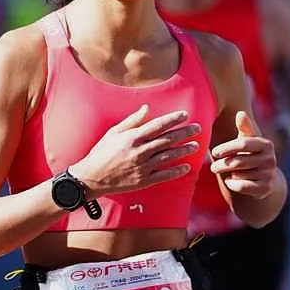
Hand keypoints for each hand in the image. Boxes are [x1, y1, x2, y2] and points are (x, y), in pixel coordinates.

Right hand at [74, 104, 201, 195]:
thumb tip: (147, 108)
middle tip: (197, 128)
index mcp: (133, 137)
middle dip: (184, 133)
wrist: (92, 178)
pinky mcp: (143, 181)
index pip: (158, 125)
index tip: (185, 115)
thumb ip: (132, 121)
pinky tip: (186, 167)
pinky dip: (176, 171)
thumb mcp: (114, 132)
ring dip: (184, 150)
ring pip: (168, 156)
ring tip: (196, 146)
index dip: (173, 119)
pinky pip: (164, 175)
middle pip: (167, 140)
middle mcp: (139, 151)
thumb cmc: (102, 152)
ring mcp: (142, 167)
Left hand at [209, 110, 278, 197]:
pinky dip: (232, 184)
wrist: (264, 180)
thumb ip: (244, 128)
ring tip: (226, 173)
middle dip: (222, 165)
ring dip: (228, 174)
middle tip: (212, 167)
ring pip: (239, 174)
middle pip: (238, 162)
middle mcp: (270, 159)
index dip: (226, 148)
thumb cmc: (251, 156)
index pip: (243, 144)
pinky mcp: (265, 188)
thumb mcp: (248, 141)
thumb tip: (240, 113)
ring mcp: (269, 174)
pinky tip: (230, 181)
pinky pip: (242, 186)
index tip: (214, 152)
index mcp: (266, 144)